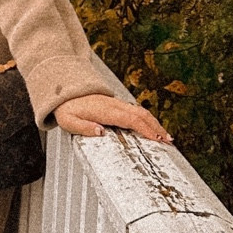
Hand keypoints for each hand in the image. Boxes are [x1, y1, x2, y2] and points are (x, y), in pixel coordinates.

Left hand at [54, 93, 171, 142]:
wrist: (64, 91)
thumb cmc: (66, 109)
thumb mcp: (68, 121)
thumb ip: (83, 127)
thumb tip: (100, 132)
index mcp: (105, 111)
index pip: (131, 120)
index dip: (145, 129)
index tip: (157, 139)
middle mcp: (114, 106)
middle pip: (141, 115)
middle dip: (156, 127)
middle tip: (168, 141)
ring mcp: (116, 104)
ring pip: (140, 112)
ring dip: (154, 123)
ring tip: (166, 136)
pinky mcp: (116, 104)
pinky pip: (135, 111)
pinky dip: (147, 119)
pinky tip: (152, 127)